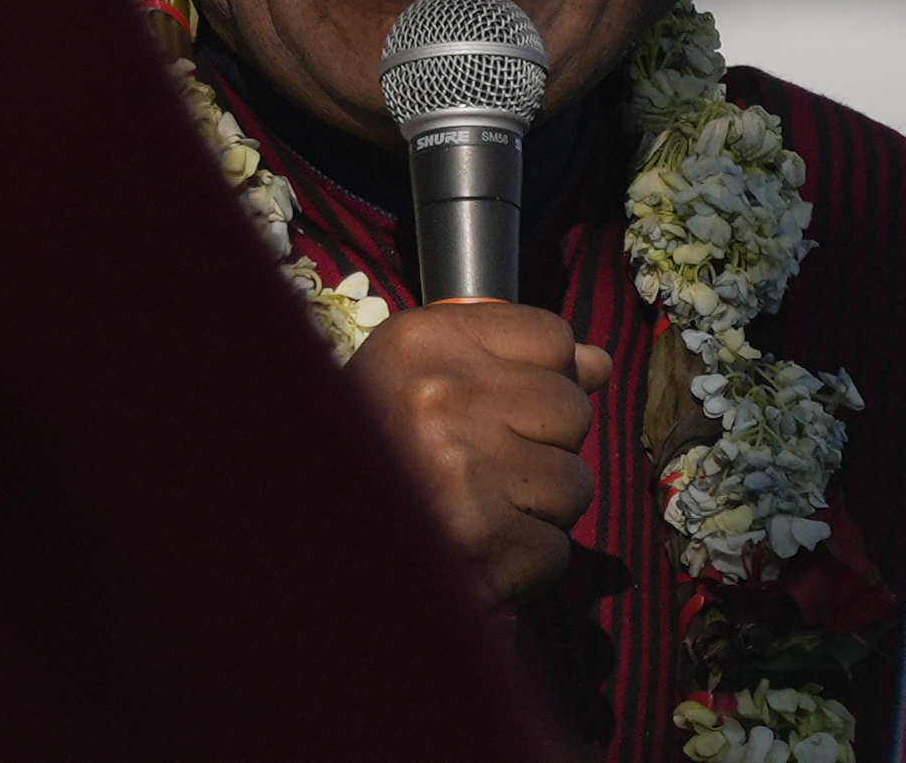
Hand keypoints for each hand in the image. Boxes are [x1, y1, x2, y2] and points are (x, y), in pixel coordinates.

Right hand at [344, 301, 612, 606]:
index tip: (493, 409)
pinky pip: (555, 549)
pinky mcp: (480, 538)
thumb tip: (598, 363)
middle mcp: (438, 394)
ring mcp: (459, 467)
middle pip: (572, 409)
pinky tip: (473, 559)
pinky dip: (522, 568)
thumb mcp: (421, 384)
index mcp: (421, 340)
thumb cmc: (372, 465)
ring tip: (472, 517)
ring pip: (574, 483)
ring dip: (536, 513)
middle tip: (477, 475)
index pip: (552, 337)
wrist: (307, 556)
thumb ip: (513, 364)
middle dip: (543, 450)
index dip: (537, 380)